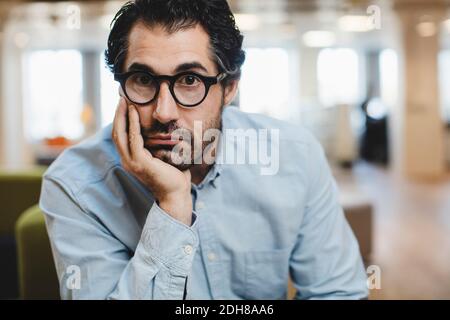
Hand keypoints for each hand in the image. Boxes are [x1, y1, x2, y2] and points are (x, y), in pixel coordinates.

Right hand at [112, 98, 192, 225]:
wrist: (177, 193)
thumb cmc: (173, 175)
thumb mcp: (162, 156)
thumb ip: (157, 144)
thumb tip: (165, 128)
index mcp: (131, 160)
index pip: (120, 137)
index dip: (120, 120)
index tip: (124, 105)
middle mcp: (127, 161)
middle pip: (116, 133)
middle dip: (118, 115)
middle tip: (122, 98)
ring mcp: (132, 163)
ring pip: (121, 134)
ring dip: (123, 116)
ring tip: (126, 102)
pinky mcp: (140, 163)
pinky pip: (134, 139)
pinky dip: (132, 124)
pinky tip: (134, 113)